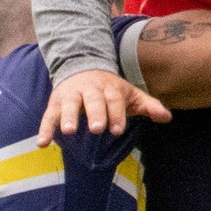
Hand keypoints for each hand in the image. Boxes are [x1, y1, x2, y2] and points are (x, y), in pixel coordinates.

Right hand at [38, 69, 171, 144]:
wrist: (82, 67)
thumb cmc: (110, 89)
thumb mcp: (130, 94)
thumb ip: (148, 105)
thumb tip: (167, 117)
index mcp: (110, 88)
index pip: (114, 100)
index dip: (116, 114)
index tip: (117, 130)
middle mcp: (90, 90)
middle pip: (93, 100)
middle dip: (95, 113)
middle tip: (97, 129)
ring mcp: (71, 95)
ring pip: (69, 105)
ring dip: (68, 117)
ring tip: (68, 131)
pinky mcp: (56, 102)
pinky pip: (49, 115)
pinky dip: (45, 128)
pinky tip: (43, 143)